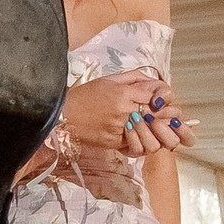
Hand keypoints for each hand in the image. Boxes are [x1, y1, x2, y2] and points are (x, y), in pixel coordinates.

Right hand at [58, 68, 193, 157]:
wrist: (63, 114)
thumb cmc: (85, 95)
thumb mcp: (109, 80)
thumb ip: (133, 78)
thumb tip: (153, 82)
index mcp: (123, 93)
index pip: (155, 98)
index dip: (160, 102)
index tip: (159, 105)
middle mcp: (123, 111)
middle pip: (154, 118)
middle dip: (159, 120)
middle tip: (157, 120)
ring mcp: (118, 129)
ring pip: (146, 135)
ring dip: (148, 134)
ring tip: (144, 130)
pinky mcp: (112, 142)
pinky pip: (133, 145)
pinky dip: (134, 142)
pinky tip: (130, 137)